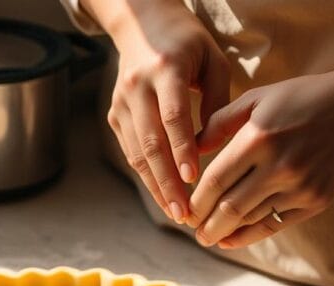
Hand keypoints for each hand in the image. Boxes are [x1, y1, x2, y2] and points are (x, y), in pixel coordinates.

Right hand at [100, 0, 229, 222]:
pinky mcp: (115, 114)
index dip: (182, 149)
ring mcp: (121, 102)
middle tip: (184, 212)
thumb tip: (210, 149)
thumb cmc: (189, 44)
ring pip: (136, 153)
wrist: (143, 24)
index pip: (173, 115)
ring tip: (176, 213)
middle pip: (150, 142)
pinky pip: (131, 150)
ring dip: (156, 186)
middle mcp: (137, 86)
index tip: (193, 178)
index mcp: (165, 69)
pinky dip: (147, 175)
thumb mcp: (214, 61)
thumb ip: (218, 103)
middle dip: (167, 182)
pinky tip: (164, 195)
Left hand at [187, 62, 333, 247]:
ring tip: (209, 236)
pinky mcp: (318, 200)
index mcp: (259, 137)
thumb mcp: (259, 98)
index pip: (216, 180)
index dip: (195, 201)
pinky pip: (276, 224)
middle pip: (230, 207)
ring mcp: (301, 186)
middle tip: (191, 231)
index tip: (183, 210)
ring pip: (252, 219)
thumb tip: (192, 148)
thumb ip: (221, 121)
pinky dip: (251, 234)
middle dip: (205, 224)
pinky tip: (233, 239)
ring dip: (225, 233)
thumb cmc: (304, 97)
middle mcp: (279, 165)